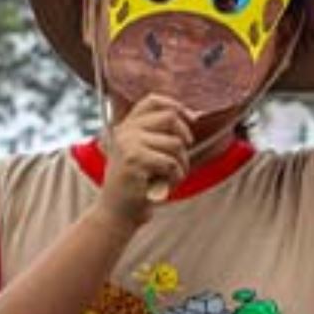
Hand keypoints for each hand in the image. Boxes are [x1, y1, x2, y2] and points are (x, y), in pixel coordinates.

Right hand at [91, 94, 192, 229]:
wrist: (117, 212)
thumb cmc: (139, 183)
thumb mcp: (148, 152)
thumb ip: (163, 133)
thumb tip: (197, 114)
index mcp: (128, 126)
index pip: (153, 100)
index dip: (176, 106)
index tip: (191, 120)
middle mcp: (125, 131)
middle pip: (171, 118)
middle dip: (184, 139)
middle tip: (178, 159)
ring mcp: (128, 144)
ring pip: (176, 143)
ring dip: (181, 164)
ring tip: (167, 177)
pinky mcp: (133, 160)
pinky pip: (171, 162)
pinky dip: (175, 177)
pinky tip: (162, 185)